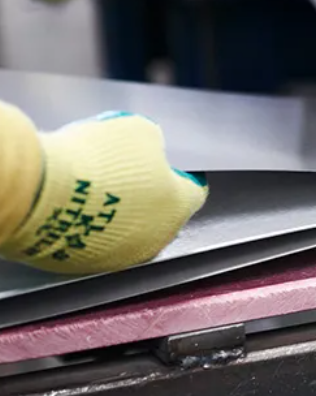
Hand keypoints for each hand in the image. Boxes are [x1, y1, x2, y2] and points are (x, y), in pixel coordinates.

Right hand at [0, 104, 207, 274]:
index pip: (194, 192)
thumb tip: (151, 146)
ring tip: (96, 189)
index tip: (172, 168)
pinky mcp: (85, 264)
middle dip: (149, 196)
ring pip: (128, 232)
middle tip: (127, 175)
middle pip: (161, 215)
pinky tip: (74, 206)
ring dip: (119, 214)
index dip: (182, 176)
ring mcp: (120, 256)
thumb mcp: (138, 130)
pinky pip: (94, 242)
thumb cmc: (95, 161)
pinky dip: (89, 227)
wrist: (42, 193)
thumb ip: (154, 143)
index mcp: (177, 206)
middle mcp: (155, 238)